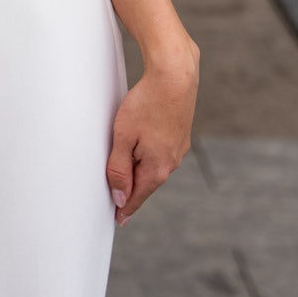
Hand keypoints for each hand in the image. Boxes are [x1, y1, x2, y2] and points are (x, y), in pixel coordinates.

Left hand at [106, 40, 198, 224]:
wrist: (175, 76)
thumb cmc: (146, 103)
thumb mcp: (123, 136)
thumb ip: (119, 168)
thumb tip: (120, 197)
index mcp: (157, 168)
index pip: (137, 197)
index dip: (125, 209)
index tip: (118, 221)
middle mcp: (171, 162)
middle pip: (146, 182)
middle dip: (131, 189)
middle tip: (117, 200)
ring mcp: (178, 148)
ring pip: (154, 165)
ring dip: (140, 169)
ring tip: (126, 173)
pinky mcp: (180, 133)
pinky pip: (161, 151)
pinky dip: (149, 154)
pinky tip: (142, 147)